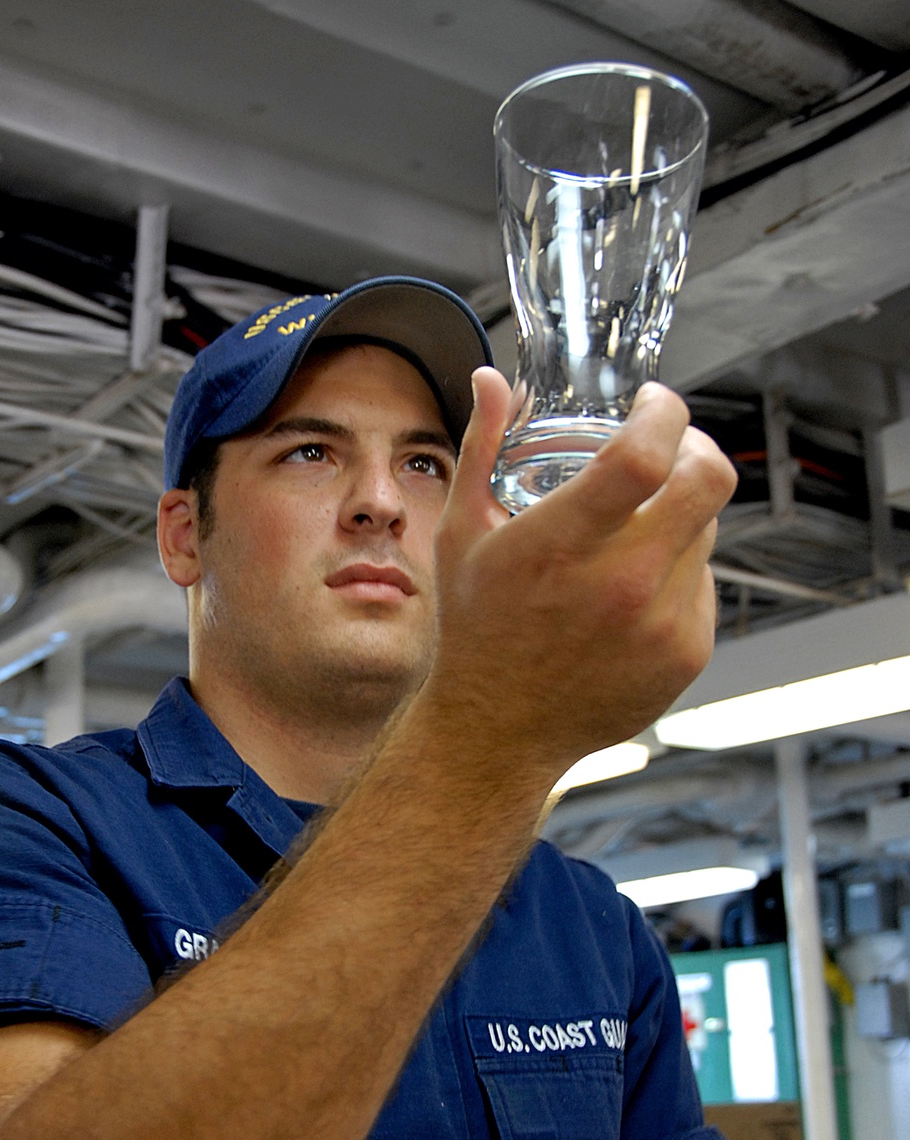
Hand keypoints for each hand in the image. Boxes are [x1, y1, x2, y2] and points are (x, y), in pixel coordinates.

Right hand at [426, 367, 736, 784]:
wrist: (498, 729)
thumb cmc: (476, 629)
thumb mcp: (462, 534)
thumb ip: (481, 448)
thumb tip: (490, 378)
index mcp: (561, 545)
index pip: (646, 453)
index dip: (665, 411)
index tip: (653, 403)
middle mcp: (621, 584)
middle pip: (709, 480)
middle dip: (696, 445)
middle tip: (673, 446)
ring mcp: (661, 623)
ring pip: (706, 529)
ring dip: (681, 510)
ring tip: (635, 527)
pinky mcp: (686, 653)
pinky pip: (701, 582)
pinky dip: (677, 569)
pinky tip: (634, 587)